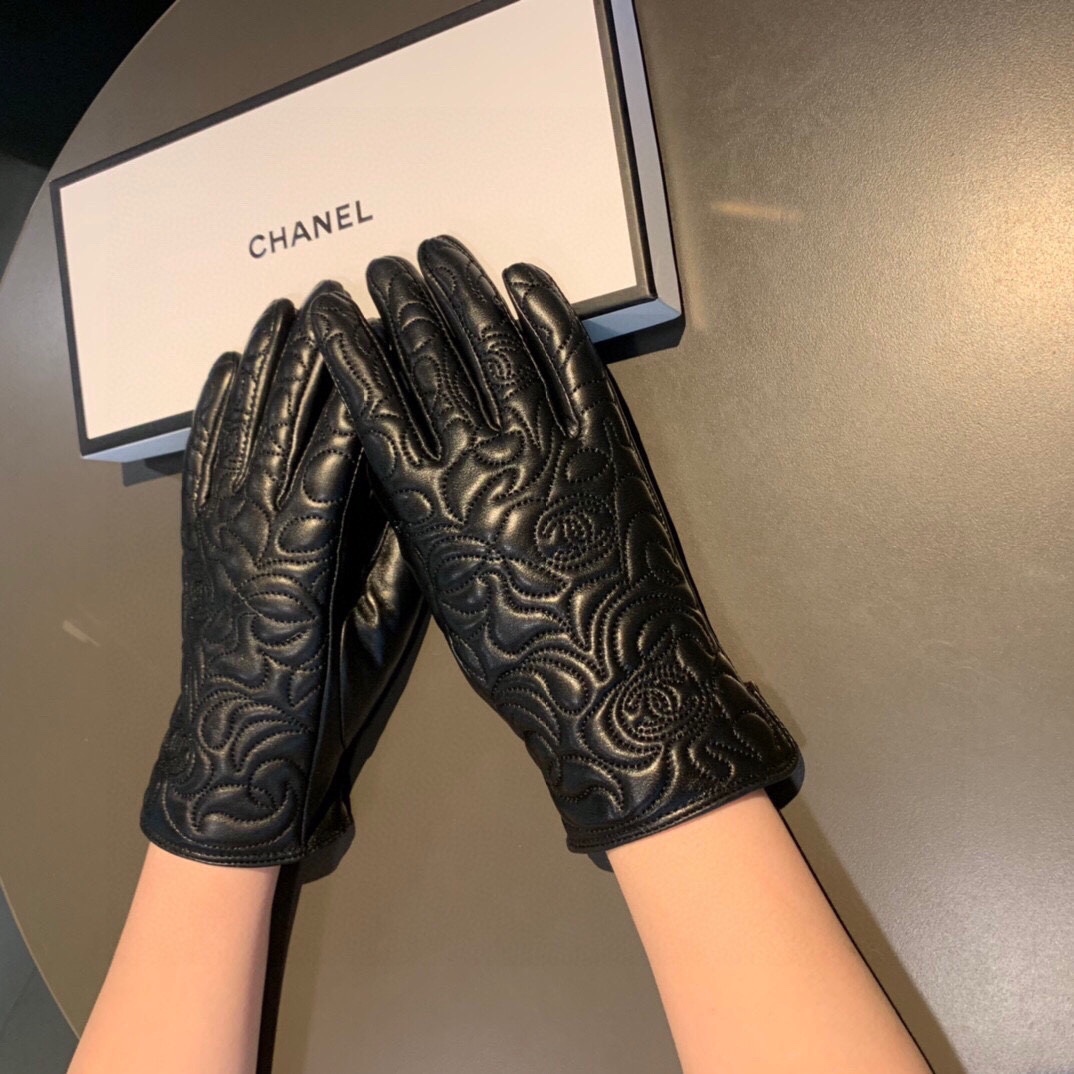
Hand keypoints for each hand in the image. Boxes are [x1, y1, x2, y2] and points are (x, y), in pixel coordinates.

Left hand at [141, 283, 426, 871]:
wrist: (239, 741)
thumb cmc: (323, 693)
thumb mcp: (379, 634)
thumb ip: (398, 558)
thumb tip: (420, 484)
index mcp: (306, 554)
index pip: (334, 453)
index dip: (357, 392)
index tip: (383, 337)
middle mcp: (253, 525)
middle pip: (282, 422)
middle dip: (309, 356)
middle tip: (335, 297)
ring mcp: (216, 523)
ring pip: (237, 427)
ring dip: (260, 364)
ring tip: (280, 310)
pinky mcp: (195, 528)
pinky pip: (201, 453)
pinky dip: (213, 406)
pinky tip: (226, 366)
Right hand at [312, 236, 799, 853]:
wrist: (615, 686)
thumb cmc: (520, 659)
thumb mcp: (443, 593)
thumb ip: (421, 520)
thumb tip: (407, 463)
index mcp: (427, 501)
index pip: (373, 399)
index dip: (349, 345)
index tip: (330, 308)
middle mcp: (480, 457)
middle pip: (429, 358)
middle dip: (401, 303)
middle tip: (384, 265)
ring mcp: (548, 443)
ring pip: (495, 345)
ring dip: (464, 292)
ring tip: (440, 253)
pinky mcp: (607, 442)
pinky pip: (571, 363)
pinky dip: (546, 315)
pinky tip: (523, 281)